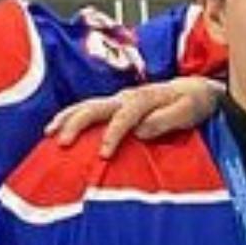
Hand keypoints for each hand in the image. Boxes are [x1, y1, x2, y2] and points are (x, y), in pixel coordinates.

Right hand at [45, 77, 224, 156]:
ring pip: (87, 105)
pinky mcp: (116, 105)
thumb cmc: (194, 103)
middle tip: (61, 142)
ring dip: (67, 117)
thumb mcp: (188, 111)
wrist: (196, 89)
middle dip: (76, 123)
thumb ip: (166, 120)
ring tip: (49, 133)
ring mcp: (119, 99)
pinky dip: (72, 116)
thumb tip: (141, 130)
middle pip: (95, 106)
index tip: (102, 154)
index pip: (123, 117)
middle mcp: (127, 96)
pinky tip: (59, 129)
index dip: (112, 135)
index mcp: (144, 99)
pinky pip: (90, 109)